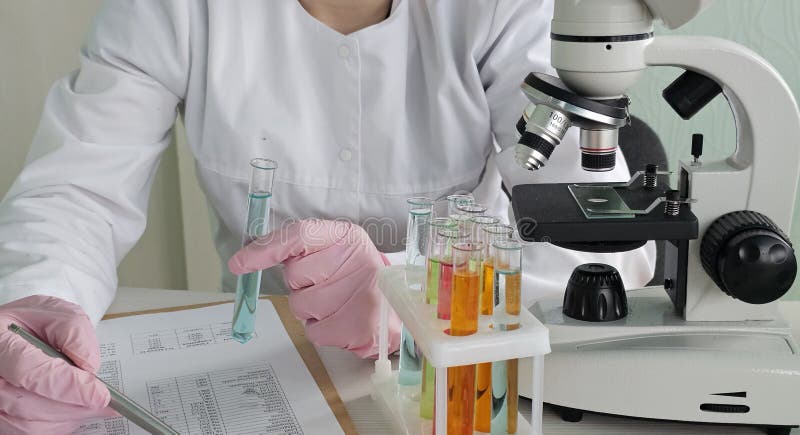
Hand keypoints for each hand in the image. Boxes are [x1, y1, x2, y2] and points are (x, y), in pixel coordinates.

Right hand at [0, 295, 112, 433]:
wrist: (10, 334)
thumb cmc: (30, 324)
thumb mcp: (54, 313)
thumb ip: (73, 331)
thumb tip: (88, 366)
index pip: (30, 372)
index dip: (68, 386)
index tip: (98, 394)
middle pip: (28, 405)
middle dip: (73, 406)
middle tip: (103, 402)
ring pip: (27, 425)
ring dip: (67, 418)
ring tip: (91, 404)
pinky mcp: (0, 416)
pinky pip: (26, 432)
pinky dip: (56, 425)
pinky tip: (72, 409)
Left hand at [229, 219, 400, 357]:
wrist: (399, 307)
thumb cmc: (359, 277)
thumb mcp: (335, 250)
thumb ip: (300, 249)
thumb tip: (245, 259)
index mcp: (346, 236)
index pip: (298, 235)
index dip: (265, 250)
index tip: (239, 264)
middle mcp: (357, 258)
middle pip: (295, 276)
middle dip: (302, 286)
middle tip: (327, 284)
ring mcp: (362, 292)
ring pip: (302, 306)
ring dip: (313, 310)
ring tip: (339, 303)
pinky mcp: (361, 325)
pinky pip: (315, 331)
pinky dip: (323, 330)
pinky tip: (343, 320)